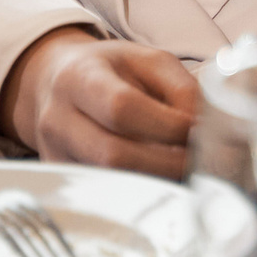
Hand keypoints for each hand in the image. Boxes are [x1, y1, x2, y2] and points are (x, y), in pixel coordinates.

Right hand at [0, 27, 198, 177]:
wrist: (56, 83)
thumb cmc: (110, 71)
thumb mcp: (148, 61)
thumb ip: (181, 89)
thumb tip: (203, 127)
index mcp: (78, 77)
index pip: (121, 107)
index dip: (166, 125)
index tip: (197, 131)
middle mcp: (56, 119)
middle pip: (112, 155)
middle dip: (165, 163)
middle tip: (196, 161)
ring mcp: (53, 155)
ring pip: (109, 182)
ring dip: (155, 181)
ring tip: (182, 171)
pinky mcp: (60, 182)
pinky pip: (103, 195)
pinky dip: (138, 192)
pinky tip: (158, 180)